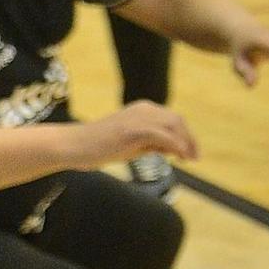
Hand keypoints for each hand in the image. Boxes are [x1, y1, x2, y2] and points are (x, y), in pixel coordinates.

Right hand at [66, 101, 197, 168]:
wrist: (73, 145)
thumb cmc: (99, 147)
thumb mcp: (131, 143)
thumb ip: (151, 143)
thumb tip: (173, 149)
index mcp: (143, 109)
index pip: (172, 120)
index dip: (186, 135)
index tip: (192, 152)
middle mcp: (144, 110)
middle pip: (176, 121)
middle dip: (190, 139)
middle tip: (195, 157)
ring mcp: (138, 118)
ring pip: (173, 125)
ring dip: (186, 142)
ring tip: (190, 159)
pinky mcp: (132, 130)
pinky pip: (162, 135)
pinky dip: (175, 145)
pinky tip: (180, 156)